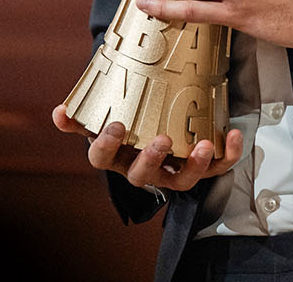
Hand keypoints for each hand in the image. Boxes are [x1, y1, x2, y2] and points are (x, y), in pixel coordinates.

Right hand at [50, 105, 242, 191]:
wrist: (154, 117)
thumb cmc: (127, 117)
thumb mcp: (102, 115)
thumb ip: (81, 116)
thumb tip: (59, 113)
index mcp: (116, 155)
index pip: (102, 158)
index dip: (107, 144)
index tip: (115, 125)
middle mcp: (142, 168)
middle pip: (143, 175)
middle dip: (152, 158)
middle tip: (161, 139)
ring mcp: (171, 171)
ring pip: (182, 179)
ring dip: (194, 165)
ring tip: (204, 145)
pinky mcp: (198, 167)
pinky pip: (215, 167)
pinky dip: (227, 155)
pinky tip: (233, 135)